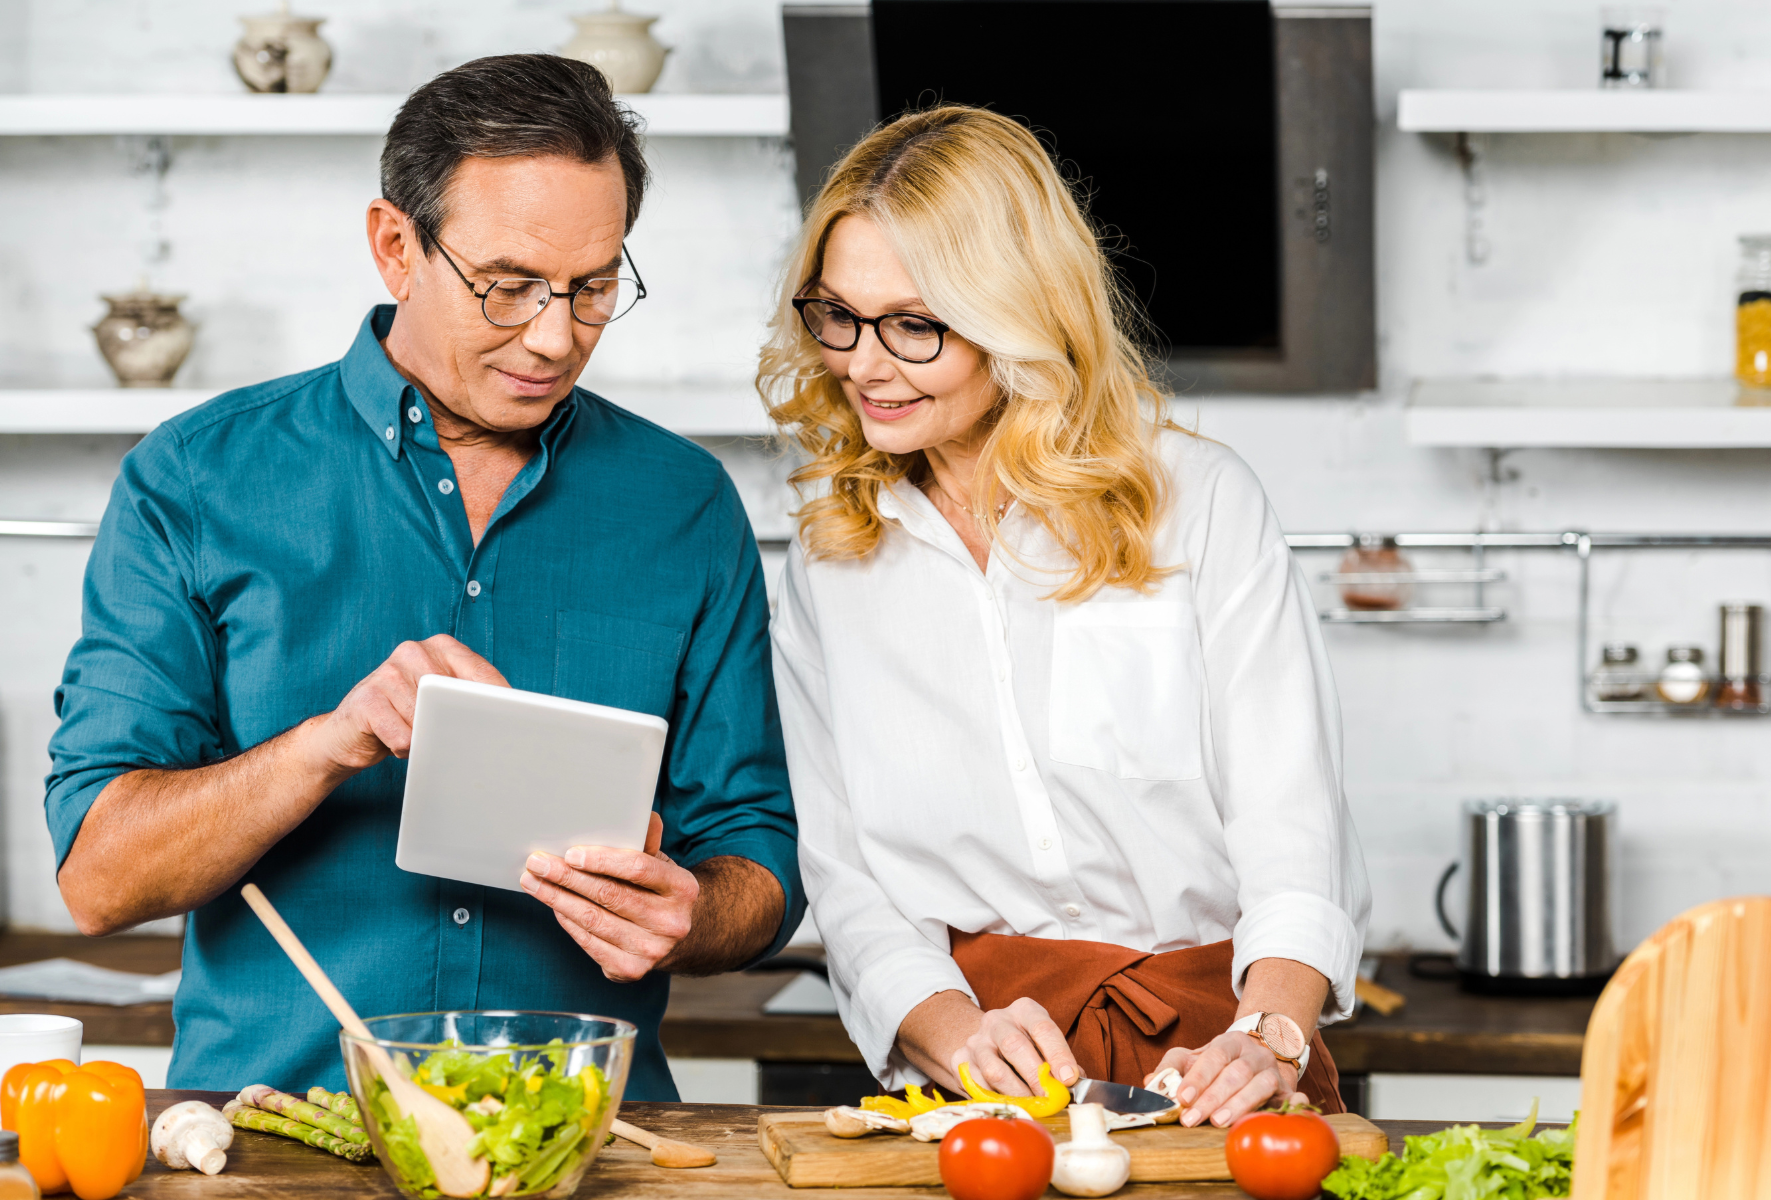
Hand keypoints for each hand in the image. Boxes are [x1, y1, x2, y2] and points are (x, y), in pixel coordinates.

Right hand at [305, 634, 508, 773]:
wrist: (346, 735)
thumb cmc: (404, 717)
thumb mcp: (439, 701)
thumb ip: (468, 697)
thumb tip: (510, 713)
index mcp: (440, 646)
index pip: (482, 673)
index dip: (501, 702)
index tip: (516, 723)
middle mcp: (414, 652)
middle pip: (456, 697)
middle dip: (461, 724)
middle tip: (458, 740)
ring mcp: (388, 672)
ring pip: (430, 719)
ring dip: (428, 739)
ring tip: (415, 734)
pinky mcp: (367, 700)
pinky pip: (404, 736)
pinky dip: (406, 748)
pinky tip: (394, 741)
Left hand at [519, 812, 700, 981]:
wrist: (682, 937)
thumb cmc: (662, 891)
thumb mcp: (663, 864)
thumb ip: (647, 842)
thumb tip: (641, 816)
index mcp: (683, 889)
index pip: (638, 869)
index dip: (602, 860)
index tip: (571, 853)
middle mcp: (671, 923)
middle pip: (609, 895)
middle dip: (567, 877)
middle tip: (538, 863)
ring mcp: (651, 951)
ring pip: (593, 920)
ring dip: (557, 899)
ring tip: (533, 882)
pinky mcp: (630, 970)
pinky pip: (589, 942)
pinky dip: (567, 921)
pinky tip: (554, 905)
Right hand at [951, 997, 1081, 1096]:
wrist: (986, 1043)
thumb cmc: (1026, 1046)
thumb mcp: (1045, 1044)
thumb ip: (1061, 1062)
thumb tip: (1076, 1084)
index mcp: (1024, 1010)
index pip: (1043, 1028)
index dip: (1058, 1054)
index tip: (1069, 1078)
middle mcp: (997, 1020)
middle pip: (1015, 1046)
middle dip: (1035, 1076)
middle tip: (1049, 1098)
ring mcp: (976, 1040)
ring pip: (993, 1070)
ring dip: (1016, 1093)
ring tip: (1031, 1106)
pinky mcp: (960, 1060)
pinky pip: (978, 1086)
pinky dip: (996, 1100)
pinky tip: (1010, 1104)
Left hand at [1146, 1032, 1304, 1127]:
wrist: (1260, 1059)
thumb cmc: (1221, 1064)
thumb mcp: (1195, 1058)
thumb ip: (1172, 1067)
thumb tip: (1150, 1082)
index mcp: (1230, 1042)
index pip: (1213, 1056)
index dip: (1198, 1077)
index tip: (1182, 1097)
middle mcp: (1254, 1054)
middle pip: (1235, 1073)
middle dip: (1212, 1097)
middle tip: (1192, 1119)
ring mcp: (1273, 1071)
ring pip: (1261, 1084)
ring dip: (1239, 1104)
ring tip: (1219, 1122)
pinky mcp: (1288, 1090)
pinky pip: (1292, 1097)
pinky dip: (1291, 1105)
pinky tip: (1279, 1117)